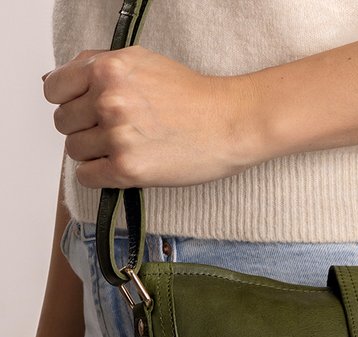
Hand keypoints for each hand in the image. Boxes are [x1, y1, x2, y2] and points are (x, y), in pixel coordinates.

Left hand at [43, 46, 259, 189]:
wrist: (229, 123)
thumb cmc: (191, 96)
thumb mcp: (140, 62)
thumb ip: (94, 67)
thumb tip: (52, 83)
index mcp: (108, 69)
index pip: (54, 88)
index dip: (67, 101)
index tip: (84, 109)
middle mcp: (108, 100)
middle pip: (63, 122)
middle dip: (83, 128)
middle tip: (112, 132)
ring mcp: (116, 135)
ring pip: (74, 150)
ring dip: (93, 153)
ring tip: (123, 149)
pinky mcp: (127, 168)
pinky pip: (86, 176)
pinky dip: (97, 176)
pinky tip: (119, 168)